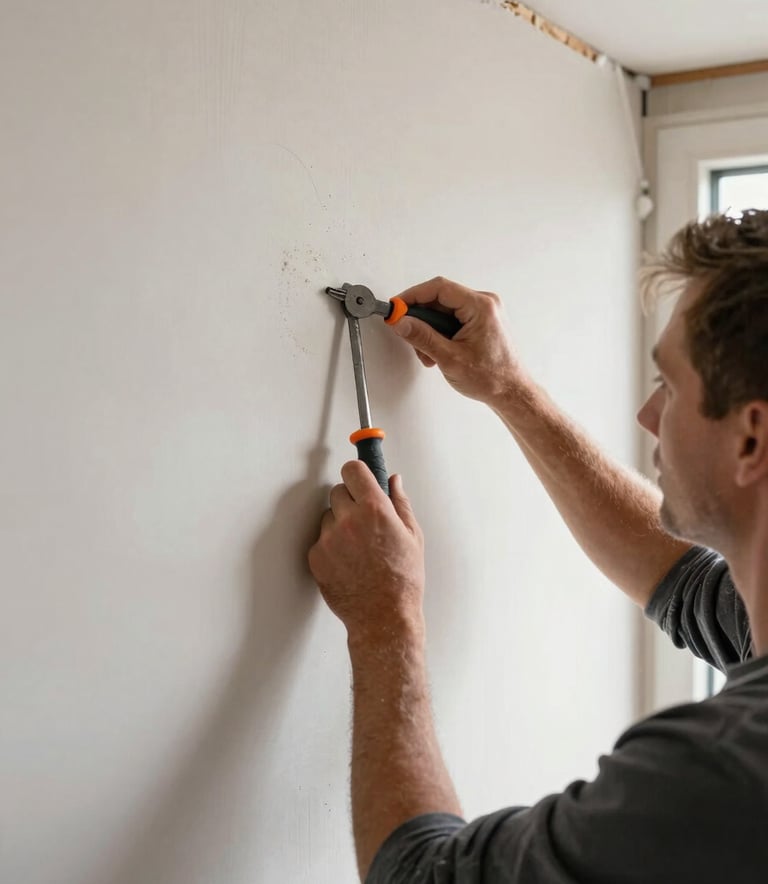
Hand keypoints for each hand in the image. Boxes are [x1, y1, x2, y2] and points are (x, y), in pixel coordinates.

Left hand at [308, 461, 424, 642]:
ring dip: (339, 523)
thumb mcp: (413, 536)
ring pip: (328, 516)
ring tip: (359, 547)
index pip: (353, 470)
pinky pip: (321, 539)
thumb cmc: (402, 580)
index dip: (357, 473)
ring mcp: (329, 539)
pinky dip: (331, 546)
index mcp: (375, 509)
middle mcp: (348, 520)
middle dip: (350, 500)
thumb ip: (400, 502)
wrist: (384, 616)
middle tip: (364, 519)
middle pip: (338, 490)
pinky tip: (349, 561)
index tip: (359, 478)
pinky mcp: (316, 557)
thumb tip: (394, 481)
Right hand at [391, 276, 524, 405]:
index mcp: (481, 307)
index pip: (439, 288)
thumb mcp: (450, 358)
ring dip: (430, 331)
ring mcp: (484, 313)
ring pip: (444, 312)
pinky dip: (440, 335)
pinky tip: (438, 353)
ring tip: (429, 354)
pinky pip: (453, 320)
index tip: (397, 307)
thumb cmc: (493, 378)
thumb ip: (422, 338)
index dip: (413, 296)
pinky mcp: (481, 323)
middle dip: (421, 320)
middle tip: (408, 334)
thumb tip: (402, 323)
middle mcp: (485, 305)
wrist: (512, 392)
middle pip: (440, 300)